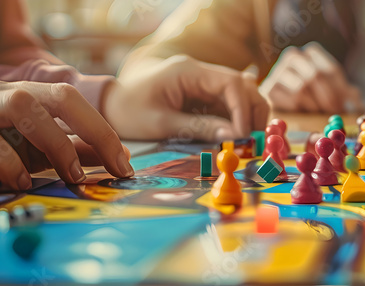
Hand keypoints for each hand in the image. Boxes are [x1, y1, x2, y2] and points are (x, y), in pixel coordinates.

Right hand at [0, 75, 133, 188]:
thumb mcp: (16, 147)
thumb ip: (59, 149)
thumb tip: (109, 156)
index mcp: (7, 90)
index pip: (66, 96)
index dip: (100, 128)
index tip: (123, 162)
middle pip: (50, 95)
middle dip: (90, 130)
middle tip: (109, 167)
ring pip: (19, 107)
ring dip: (53, 144)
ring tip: (68, 175)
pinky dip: (7, 161)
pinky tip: (18, 181)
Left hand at [108, 55, 270, 141]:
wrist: (109, 104)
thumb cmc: (128, 111)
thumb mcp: (160, 123)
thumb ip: (198, 128)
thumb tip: (233, 136)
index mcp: (188, 71)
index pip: (231, 84)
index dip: (243, 110)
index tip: (244, 135)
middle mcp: (201, 73)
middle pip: (243, 86)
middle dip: (254, 113)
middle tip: (255, 141)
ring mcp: (204, 84)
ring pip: (241, 96)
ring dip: (250, 117)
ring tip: (249, 142)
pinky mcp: (203, 96)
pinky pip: (229, 106)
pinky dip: (238, 121)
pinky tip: (239, 139)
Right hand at [258, 42, 361, 113]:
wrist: (284, 101)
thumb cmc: (314, 94)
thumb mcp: (333, 90)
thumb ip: (347, 93)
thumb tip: (359, 103)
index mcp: (312, 52)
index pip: (330, 70)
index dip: (340, 90)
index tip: (345, 105)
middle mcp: (293, 55)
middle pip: (316, 77)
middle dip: (328, 98)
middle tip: (333, 113)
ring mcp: (278, 70)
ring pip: (301, 88)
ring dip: (314, 105)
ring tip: (319, 113)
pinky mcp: (268, 88)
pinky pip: (288, 99)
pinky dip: (299, 109)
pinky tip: (303, 112)